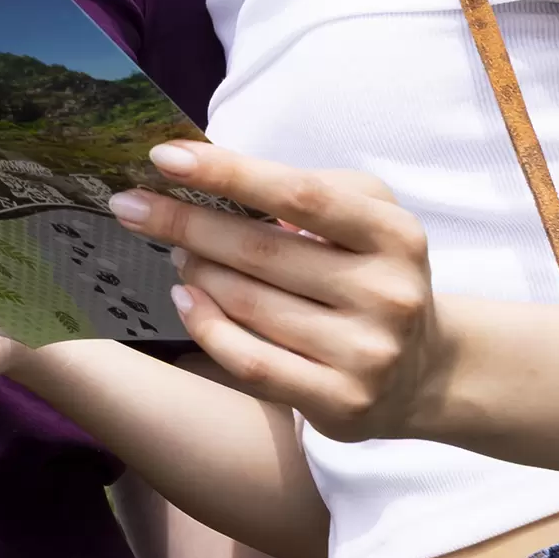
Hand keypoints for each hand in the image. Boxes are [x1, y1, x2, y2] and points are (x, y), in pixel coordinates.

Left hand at [112, 142, 450, 442]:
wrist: (425, 371)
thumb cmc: (374, 274)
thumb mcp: (369, 216)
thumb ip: (309, 190)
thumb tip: (218, 175)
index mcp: (394, 234)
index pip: (299, 194)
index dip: (228, 173)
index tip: (164, 157)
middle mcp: (386, 293)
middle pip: (261, 249)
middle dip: (185, 223)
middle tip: (133, 206)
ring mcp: (366, 353)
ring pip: (248, 304)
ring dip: (197, 270)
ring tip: (175, 250)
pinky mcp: (341, 400)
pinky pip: (251, 360)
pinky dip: (206, 326)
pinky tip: (184, 298)